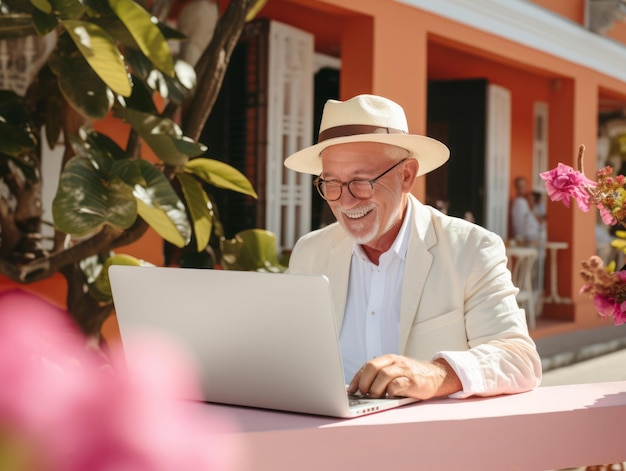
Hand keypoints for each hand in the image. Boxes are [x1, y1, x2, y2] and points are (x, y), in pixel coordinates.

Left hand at [346, 354, 461, 399]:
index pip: (368, 365)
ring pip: (384, 375)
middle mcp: (396, 362)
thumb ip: (381, 376)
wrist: (436, 376)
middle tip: (363, 393)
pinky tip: (389, 396)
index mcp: (388, 359)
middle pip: (373, 367)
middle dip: (364, 382)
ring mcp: (405, 370)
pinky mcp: (413, 381)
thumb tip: (361, 390)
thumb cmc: (412, 376)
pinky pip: (397, 385)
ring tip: (374, 396)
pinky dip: (390, 392)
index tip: (351, 390)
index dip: (358, 378)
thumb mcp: (395, 371)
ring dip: (375, 388)